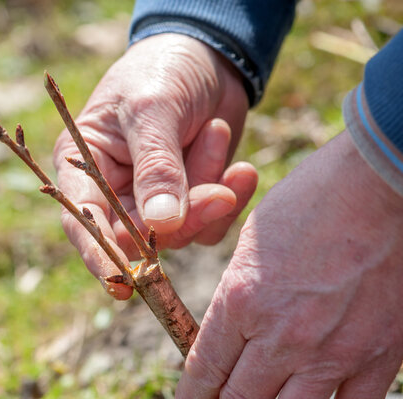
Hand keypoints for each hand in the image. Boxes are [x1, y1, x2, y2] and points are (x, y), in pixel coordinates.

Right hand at [53, 33, 257, 298]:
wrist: (208, 56)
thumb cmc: (163, 71)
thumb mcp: (153, 109)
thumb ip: (157, 167)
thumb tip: (160, 226)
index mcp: (85, 165)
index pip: (83, 220)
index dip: (98, 255)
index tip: (120, 286)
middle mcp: (115, 190)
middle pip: (139, 236)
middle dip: (184, 219)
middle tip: (220, 193)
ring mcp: (155, 200)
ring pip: (181, 233)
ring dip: (209, 193)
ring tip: (215, 132)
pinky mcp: (191, 202)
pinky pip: (211, 224)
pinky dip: (230, 197)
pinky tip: (241, 166)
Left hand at [177, 130, 402, 397]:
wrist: (376, 183)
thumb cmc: (308, 202)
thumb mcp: (252, 246)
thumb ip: (239, 299)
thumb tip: (233, 338)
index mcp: (241, 300)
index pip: (206, 368)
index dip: (192, 393)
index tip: (190, 398)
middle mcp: (282, 335)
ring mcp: (332, 351)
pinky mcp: (377, 355)